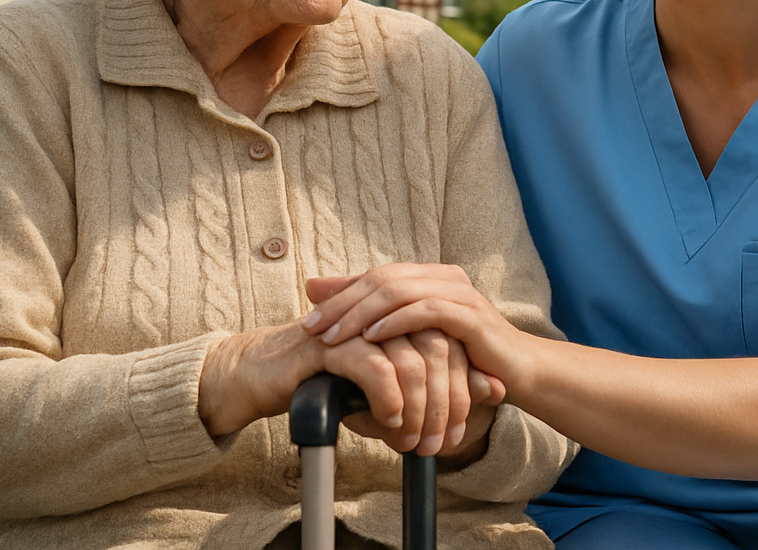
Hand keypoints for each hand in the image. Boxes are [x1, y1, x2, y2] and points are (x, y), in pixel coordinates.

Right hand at [198, 320, 495, 458]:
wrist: (261, 376)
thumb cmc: (328, 380)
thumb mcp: (388, 385)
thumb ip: (437, 383)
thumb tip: (495, 389)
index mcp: (400, 317)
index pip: (450, 344)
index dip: (461, 387)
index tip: (459, 429)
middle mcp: (383, 314)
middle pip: (438, 350)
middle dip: (445, 402)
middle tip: (440, 442)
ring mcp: (357, 325)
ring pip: (411, 360)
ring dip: (419, 407)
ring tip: (414, 440)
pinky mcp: (330, 342)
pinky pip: (373, 366)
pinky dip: (388, 397)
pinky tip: (390, 420)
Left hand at [301, 264, 531, 395]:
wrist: (516, 372)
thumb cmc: (461, 356)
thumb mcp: (414, 337)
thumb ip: (373, 314)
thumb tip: (315, 288)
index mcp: (429, 276)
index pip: (374, 275)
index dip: (339, 295)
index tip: (307, 320)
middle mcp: (444, 277)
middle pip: (383, 279)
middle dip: (343, 304)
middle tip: (312, 329)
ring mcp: (460, 293)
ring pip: (400, 291)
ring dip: (362, 315)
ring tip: (334, 337)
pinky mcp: (472, 317)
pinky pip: (428, 311)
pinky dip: (396, 322)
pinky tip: (373, 338)